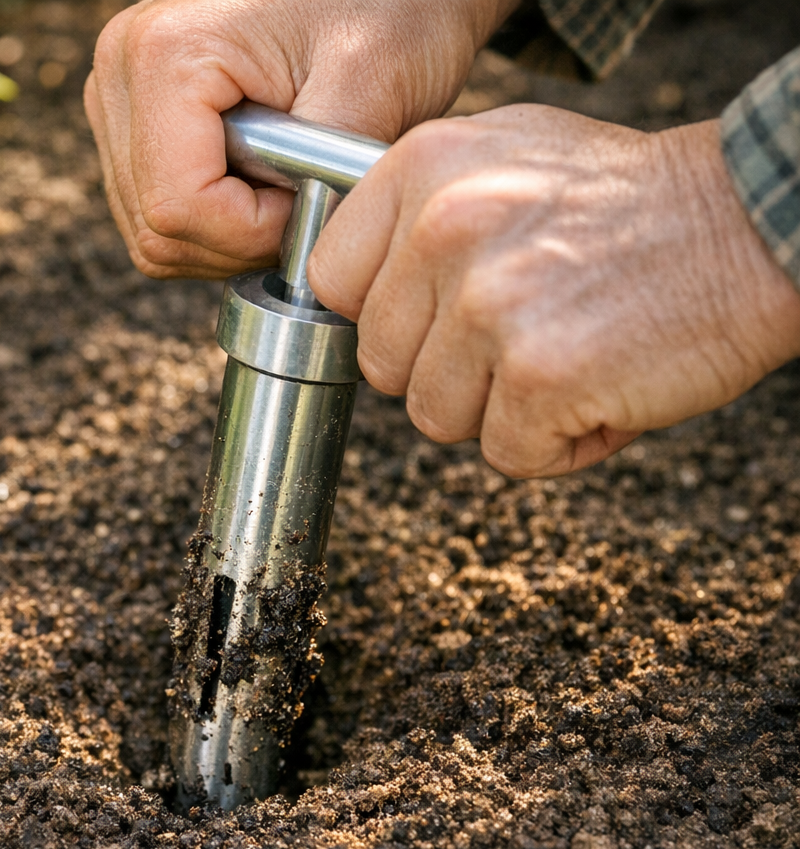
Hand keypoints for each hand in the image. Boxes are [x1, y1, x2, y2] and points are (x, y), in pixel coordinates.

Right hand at [84, 0, 517, 277]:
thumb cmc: (385, 7)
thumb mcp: (374, 81)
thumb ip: (322, 174)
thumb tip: (295, 250)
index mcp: (165, 56)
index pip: (177, 208)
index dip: (250, 233)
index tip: (309, 203)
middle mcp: (121, 75)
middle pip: (156, 228)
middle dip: (239, 240)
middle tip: (305, 199)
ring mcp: (118, 98)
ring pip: (152, 231)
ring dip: (228, 234)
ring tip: (287, 182)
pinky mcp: (131, 120)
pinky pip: (156, 213)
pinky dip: (214, 220)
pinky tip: (261, 179)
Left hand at [309, 105, 799, 477]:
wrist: (756, 221)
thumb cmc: (629, 200)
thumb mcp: (503, 157)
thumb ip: (415, 213)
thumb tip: (350, 286)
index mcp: (420, 169)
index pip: (330, 283)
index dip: (384, 318)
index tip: (431, 319)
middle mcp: (443, 229)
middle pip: (382, 363)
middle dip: (447, 369)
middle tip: (523, 333)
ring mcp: (488, 304)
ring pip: (434, 416)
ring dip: (500, 410)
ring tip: (566, 354)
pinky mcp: (537, 374)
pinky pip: (507, 454)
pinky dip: (558, 443)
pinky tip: (600, 389)